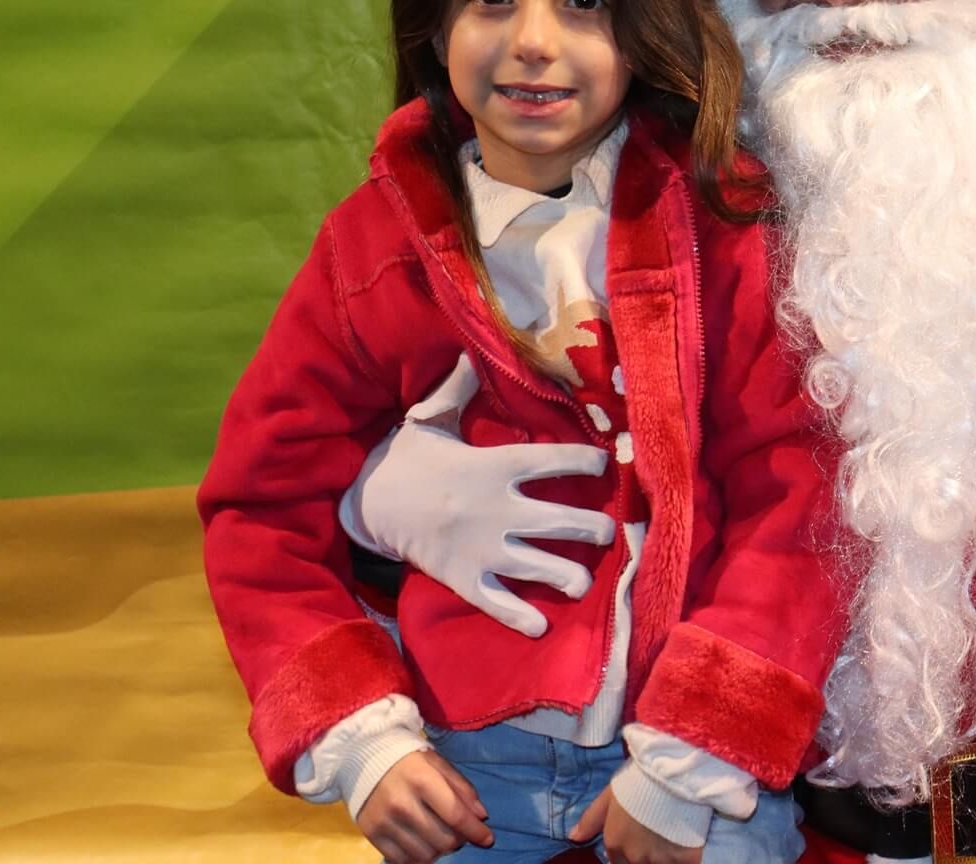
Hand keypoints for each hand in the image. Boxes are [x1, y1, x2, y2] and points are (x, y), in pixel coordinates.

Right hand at [341, 357, 616, 636]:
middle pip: (559, 520)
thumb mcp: (429, 420)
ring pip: (539, 565)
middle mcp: (496, 509)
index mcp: (493, 467)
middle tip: (608, 533)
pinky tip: (542, 625)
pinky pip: (498, 602)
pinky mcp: (464, 578)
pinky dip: (521, 617)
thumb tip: (471, 351)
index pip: (551, 461)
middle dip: (592, 528)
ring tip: (584, 581)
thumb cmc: (404, 460)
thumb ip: (457, 390)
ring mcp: (482, 548)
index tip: (605, 464)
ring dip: (569, 575)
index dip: (584, 461)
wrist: (367, 505)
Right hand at [355, 750, 493, 863]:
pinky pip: (401, 860)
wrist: (363, 756)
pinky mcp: (370, 834)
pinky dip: (417, 857)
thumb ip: (461, 788)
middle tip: (458, 832)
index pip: (455, 815)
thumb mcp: (438, 763)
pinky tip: (422, 844)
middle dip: (458, 840)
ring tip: (439, 836)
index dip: (475, 831)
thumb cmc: (408, 759)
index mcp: (421, 779)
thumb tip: (481, 816)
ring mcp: (384, 821)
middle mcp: (401, 803)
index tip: (488, 839)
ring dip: (439, 850)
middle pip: (442, 839)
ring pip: (424, 854)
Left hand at [572, 786, 703, 863]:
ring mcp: (661, 861)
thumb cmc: (637, 780)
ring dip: (664, 856)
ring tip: (670, 838)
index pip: (618, 862)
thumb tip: (573, 837)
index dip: (628, 853)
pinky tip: (687, 842)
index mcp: (615, 844)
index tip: (638, 840)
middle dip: (646, 855)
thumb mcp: (609, 795)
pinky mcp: (687, 859)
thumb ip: (591, 819)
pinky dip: (685, 857)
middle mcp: (635, 858)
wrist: (672, 774)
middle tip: (656, 835)